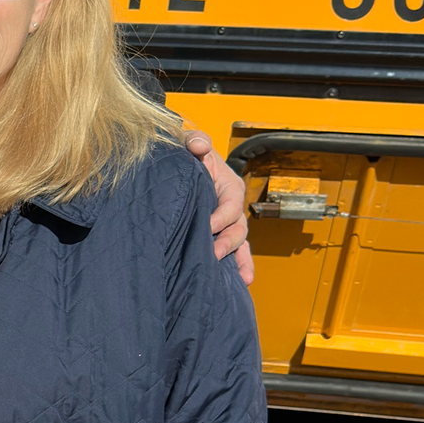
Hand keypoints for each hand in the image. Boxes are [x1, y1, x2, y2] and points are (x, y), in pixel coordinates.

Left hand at [184, 131, 253, 287]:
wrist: (181, 169)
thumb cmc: (188, 156)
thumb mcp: (191, 143)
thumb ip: (195, 140)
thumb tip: (198, 146)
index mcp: (229, 186)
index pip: (231, 204)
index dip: (222, 215)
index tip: (207, 225)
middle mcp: (231, 207)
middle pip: (238, 227)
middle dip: (229, 242)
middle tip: (215, 253)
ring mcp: (227, 223)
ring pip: (239, 244)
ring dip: (239, 260)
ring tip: (241, 279)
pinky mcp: (219, 235)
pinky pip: (233, 252)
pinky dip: (239, 266)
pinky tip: (242, 282)